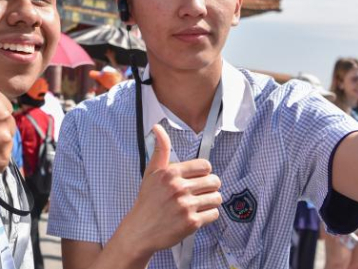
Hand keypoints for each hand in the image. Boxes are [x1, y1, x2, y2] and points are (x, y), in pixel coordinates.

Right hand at [112, 125, 221, 261]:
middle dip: (209, 187)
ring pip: (217, 198)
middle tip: (199, 192)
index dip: (203, 173)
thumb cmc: (147, 201)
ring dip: (210, 201)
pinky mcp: (191, 222)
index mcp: (171, 173)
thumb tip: (158, 128)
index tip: (196, 179)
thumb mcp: (151, 173)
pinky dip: (208, 216)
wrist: (140, 230)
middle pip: (214, 181)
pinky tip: (195, 215)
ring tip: (197, 204)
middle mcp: (179, 188)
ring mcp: (186, 206)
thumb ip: (160, 149)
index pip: (205, 166)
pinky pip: (214, 214)